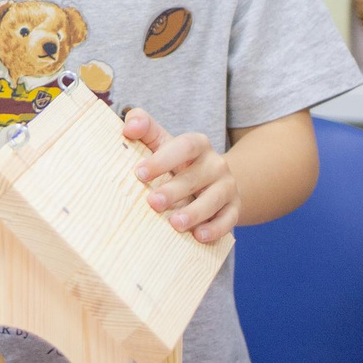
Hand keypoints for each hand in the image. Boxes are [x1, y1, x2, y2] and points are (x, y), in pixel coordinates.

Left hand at [125, 109, 237, 243]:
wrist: (213, 181)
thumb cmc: (176, 162)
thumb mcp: (162, 142)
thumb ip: (144, 128)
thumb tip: (128, 126)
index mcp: (197, 145)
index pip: (184, 146)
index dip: (162, 159)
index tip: (139, 173)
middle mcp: (215, 164)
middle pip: (196, 176)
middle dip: (173, 190)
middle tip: (152, 203)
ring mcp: (227, 186)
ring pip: (214, 199)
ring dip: (195, 212)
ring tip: (175, 223)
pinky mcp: (233, 209)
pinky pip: (228, 219)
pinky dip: (215, 229)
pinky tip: (199, 236)